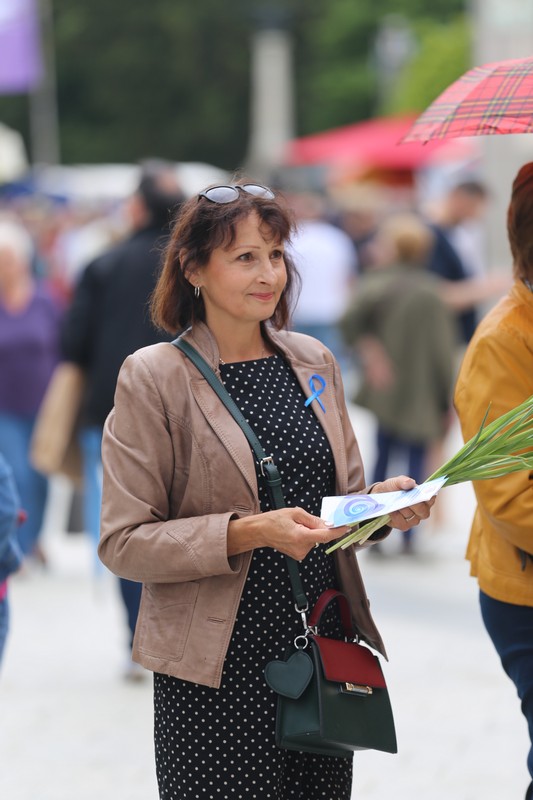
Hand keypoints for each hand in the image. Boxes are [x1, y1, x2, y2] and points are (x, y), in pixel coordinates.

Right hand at [228, 506, 349, 560]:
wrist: (260, 531)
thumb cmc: (274, 520)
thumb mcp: (295, 513)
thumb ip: (314, 520)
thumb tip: (328, 524)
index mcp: (301, 536)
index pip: (325, 536)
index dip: (338, 531)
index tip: (346, 527)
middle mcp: (302, 548)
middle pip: (320, 536)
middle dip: (317, 527)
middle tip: (304, 520)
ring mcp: (300, 554)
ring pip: (314, 540)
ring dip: (310, 532)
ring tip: (295, 527)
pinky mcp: (298, 556)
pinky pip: (309, 543)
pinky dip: (306, 537)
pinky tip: (294, 533)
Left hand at [371, 474, 434, 530]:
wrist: (380, 497)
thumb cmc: (393, 488)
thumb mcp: (396, 482)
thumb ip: (403, 481)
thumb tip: (410, 483)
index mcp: (424, 497)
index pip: (431, 499)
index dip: (429, 498)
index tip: (423, 495)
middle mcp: (422, 510)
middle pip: (423, 511)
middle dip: (415, 506)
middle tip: (406, 500)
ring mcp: (414, 519)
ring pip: (412, 517)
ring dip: (403, 510)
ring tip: (395, 504)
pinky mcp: (404, 525)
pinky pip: (403, 524)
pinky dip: (396, 517)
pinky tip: (391, 511)